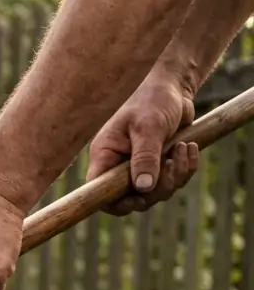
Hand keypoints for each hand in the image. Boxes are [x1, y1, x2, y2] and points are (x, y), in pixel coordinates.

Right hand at [86, 68, 198, 215]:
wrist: (173, 87)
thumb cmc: (153, 100)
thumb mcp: (148, 127)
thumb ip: (145, 157)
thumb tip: (143, 189)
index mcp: (105, 156)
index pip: (99, 190)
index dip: (113, 202)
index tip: (136, 198)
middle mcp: (118, 166)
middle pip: (132, 199)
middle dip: (157, 188)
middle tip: (171, 163)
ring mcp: (140, 168)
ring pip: (156, 193)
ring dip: (176, 176)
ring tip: (184, 148)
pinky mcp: (159, 166)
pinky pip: (173, 182)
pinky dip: (186, 169)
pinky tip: (190, 148)